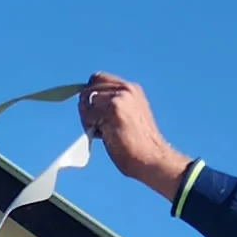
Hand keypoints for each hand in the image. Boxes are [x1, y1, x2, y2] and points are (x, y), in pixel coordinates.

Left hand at [79, 73, 191, 199]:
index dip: (91, 95)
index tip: (93, 114)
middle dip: (86, 105)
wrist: (151, 158)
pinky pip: (87, 113)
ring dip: (87, 117)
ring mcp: (120, 96)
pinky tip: (103, 136)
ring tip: (102, 132)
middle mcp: (127, 88)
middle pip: (90, 86)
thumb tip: (87, 104)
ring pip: (86, 99)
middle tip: (96, 125)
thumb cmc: (138, 145)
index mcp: (132, 89)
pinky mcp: (113, 107)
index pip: (99, 79)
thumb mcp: (128, 116)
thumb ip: (111, 105)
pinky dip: (89, 126)